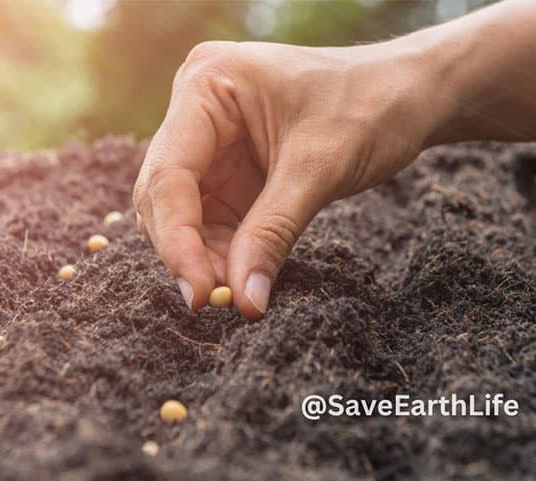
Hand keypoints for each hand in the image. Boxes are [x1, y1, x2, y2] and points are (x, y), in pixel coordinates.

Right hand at [133, 39, 437, 318]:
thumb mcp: (320, 169)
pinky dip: (223, 252)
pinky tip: (243, 276)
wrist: (408, 94)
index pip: (169, 173)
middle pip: (165, 195)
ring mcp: (210, 142)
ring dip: (204, 257)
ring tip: (237, 292)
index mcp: (208, 85)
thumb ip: (273, 234)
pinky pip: (211, 219)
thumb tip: (244, 301)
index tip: (200, 294)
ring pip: (183, 214)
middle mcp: (197, 111)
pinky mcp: (227, 170)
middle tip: (218, 299)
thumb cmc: (371, 105)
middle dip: (188, 251)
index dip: (178, 239)